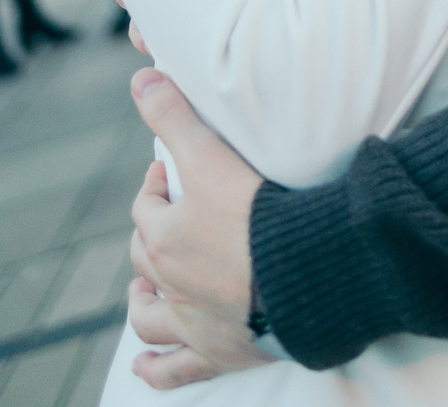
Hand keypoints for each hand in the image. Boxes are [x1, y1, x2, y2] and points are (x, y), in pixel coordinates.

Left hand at [127, 69, 267, 387]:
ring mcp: (193, 321)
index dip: (156, 185)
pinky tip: (144, 367)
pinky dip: (156, 368)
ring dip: (143, 301)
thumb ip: (176, 115)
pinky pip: (175, 370)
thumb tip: (139, 77)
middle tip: (171, 215)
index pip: (146, 206)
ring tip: (144, 289)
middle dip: (151, 235)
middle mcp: (172, 282)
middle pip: (145, 256)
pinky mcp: (218, 352)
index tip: (172, 171)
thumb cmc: (262, 213)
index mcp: (167, 236)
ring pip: (150, 316)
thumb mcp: (212, 156)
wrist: (308, 273)